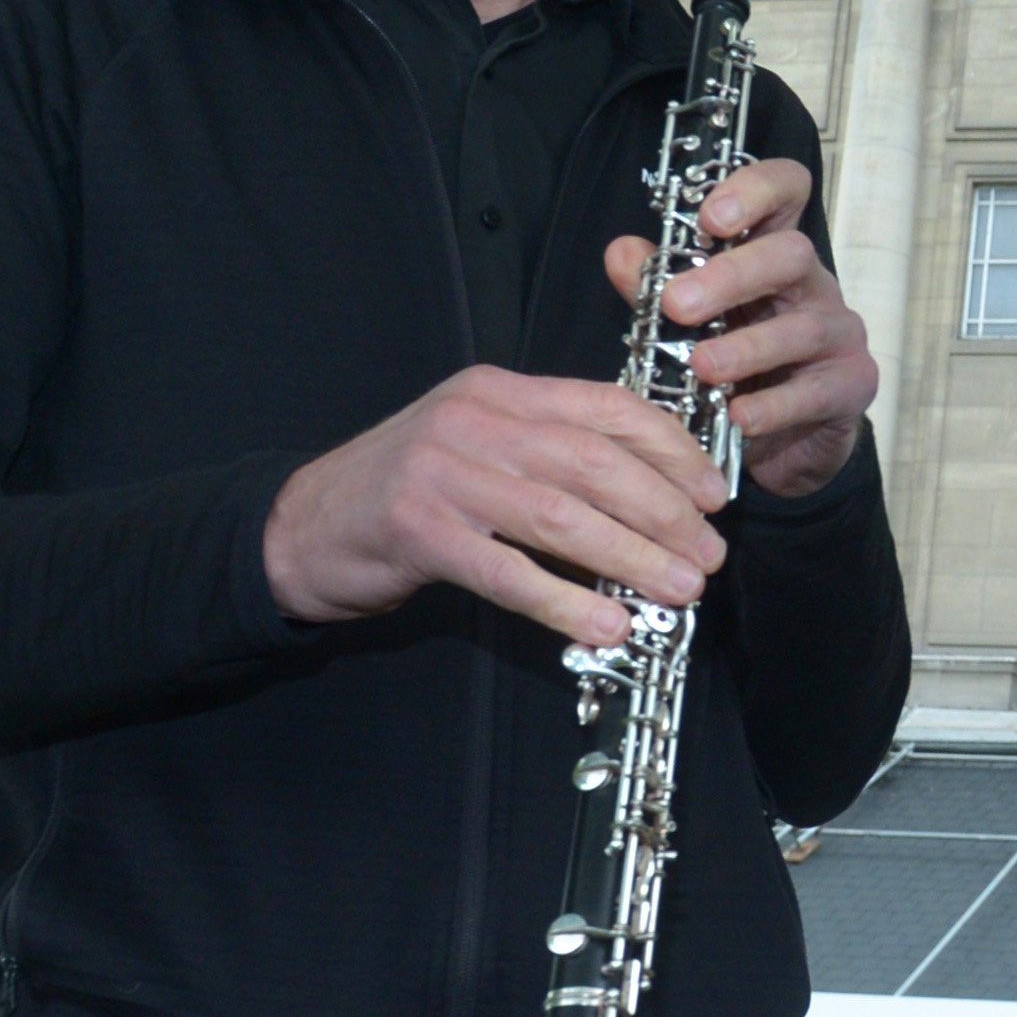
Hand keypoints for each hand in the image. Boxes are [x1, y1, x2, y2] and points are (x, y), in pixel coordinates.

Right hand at [261, 367, 731, 648]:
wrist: (302, 525)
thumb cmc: (409, 493)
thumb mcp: (481, 448)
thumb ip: (551, 455)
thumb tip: (652, 498)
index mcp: (501, 392)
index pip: (607, 407)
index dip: (671, 451)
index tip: (714, 494)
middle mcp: (475, 421)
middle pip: (594, 463)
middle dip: (665, 512)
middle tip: (708, 556)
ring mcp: (444, 474)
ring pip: (561, 517)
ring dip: (631, 558)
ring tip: (678, 591)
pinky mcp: (420, 532)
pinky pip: (509, 572)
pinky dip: (565, 601)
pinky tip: (605, 625)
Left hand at [604, 154, 876, 501]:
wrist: (786, 438)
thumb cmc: (738, 365)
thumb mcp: (689, 322)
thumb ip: (655, 287)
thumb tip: (622, 252)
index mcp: (772, 253)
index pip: (785, 192)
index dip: (755, 191)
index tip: (711, 216)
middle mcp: (812, 284)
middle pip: (790, 254)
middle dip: (732, 276)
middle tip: (677, 304)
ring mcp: (839, 333)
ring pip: (803, 327)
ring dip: (747, 348)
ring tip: (702, 368)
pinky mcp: (852, 384)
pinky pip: (818, 391)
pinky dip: (775, 406)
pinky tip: (740, 417)